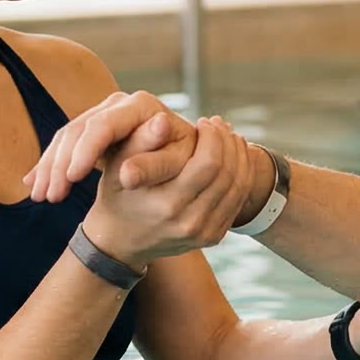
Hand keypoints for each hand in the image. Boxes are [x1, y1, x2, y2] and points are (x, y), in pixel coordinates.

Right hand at [27, 90, 195, 202]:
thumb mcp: (172, 166)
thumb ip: (155, 163)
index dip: (86, 150)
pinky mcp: (90, 128)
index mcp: (141, 105)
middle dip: (60, 163)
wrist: (175, 161)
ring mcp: (101, 112)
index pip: (105, 125)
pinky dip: (47, 168)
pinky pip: (61, 145)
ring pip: (64, 136)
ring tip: (41, 197)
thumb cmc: (183, 164)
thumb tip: (128, 173)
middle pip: (77, 129)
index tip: (72, 178)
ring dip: (49, 168)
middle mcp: (118, 102)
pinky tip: (34, 188)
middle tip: (50, 197)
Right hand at [81, 115, 259, 266]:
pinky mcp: (213, 237)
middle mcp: (188, 223)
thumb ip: (141, 141)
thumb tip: (163, 119)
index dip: (213, 137)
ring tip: (228, 135)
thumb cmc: (119, 195)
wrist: (119, 240)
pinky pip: (238, 201)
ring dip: (239, 156)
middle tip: (219, 124)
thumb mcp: (117, 167)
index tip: (204, 121)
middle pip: (227, 174)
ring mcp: (203, 233)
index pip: (208, 164)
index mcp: (167, 204)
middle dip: (227, 142)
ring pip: (238, 186)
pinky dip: (241, 175)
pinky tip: (233, 156)